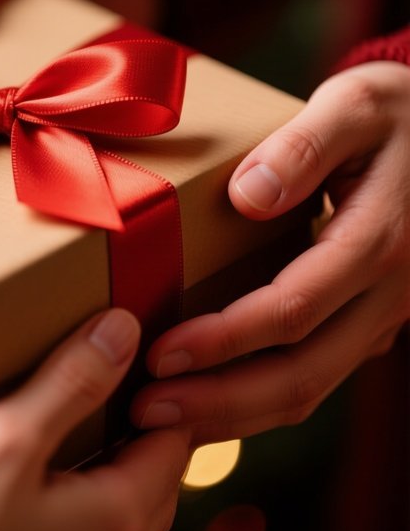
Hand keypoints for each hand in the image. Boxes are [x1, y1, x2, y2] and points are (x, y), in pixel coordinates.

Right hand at [0, 309, 189, 530]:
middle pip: (157, 464)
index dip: (162, 390)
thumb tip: (121, 331)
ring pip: (125, 484)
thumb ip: (71, 384)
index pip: (175, 438)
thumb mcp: (9, 439)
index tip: (136, 350)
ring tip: (85, 396)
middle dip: (145, 415)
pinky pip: (91, 499)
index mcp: (118, 512)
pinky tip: (50, 442)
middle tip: (118, 368)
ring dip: (116, 439)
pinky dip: (89, 463)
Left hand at [131, 61, 409, 441]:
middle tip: (145, 414)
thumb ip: (305, 144)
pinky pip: (318, 374)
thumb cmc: (396, 115)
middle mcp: (387, 294)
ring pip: (313, 388)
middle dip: (220, 401)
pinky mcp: (366, 320)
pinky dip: (261, 399)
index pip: (294, 309)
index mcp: (380, 242)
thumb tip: (249, 194)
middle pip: (303, 373)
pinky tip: (212, 401)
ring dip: (236, 414)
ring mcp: (381, 314)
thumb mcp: (354, 105)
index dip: (225, 339)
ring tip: (165, 425)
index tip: (161, 355)